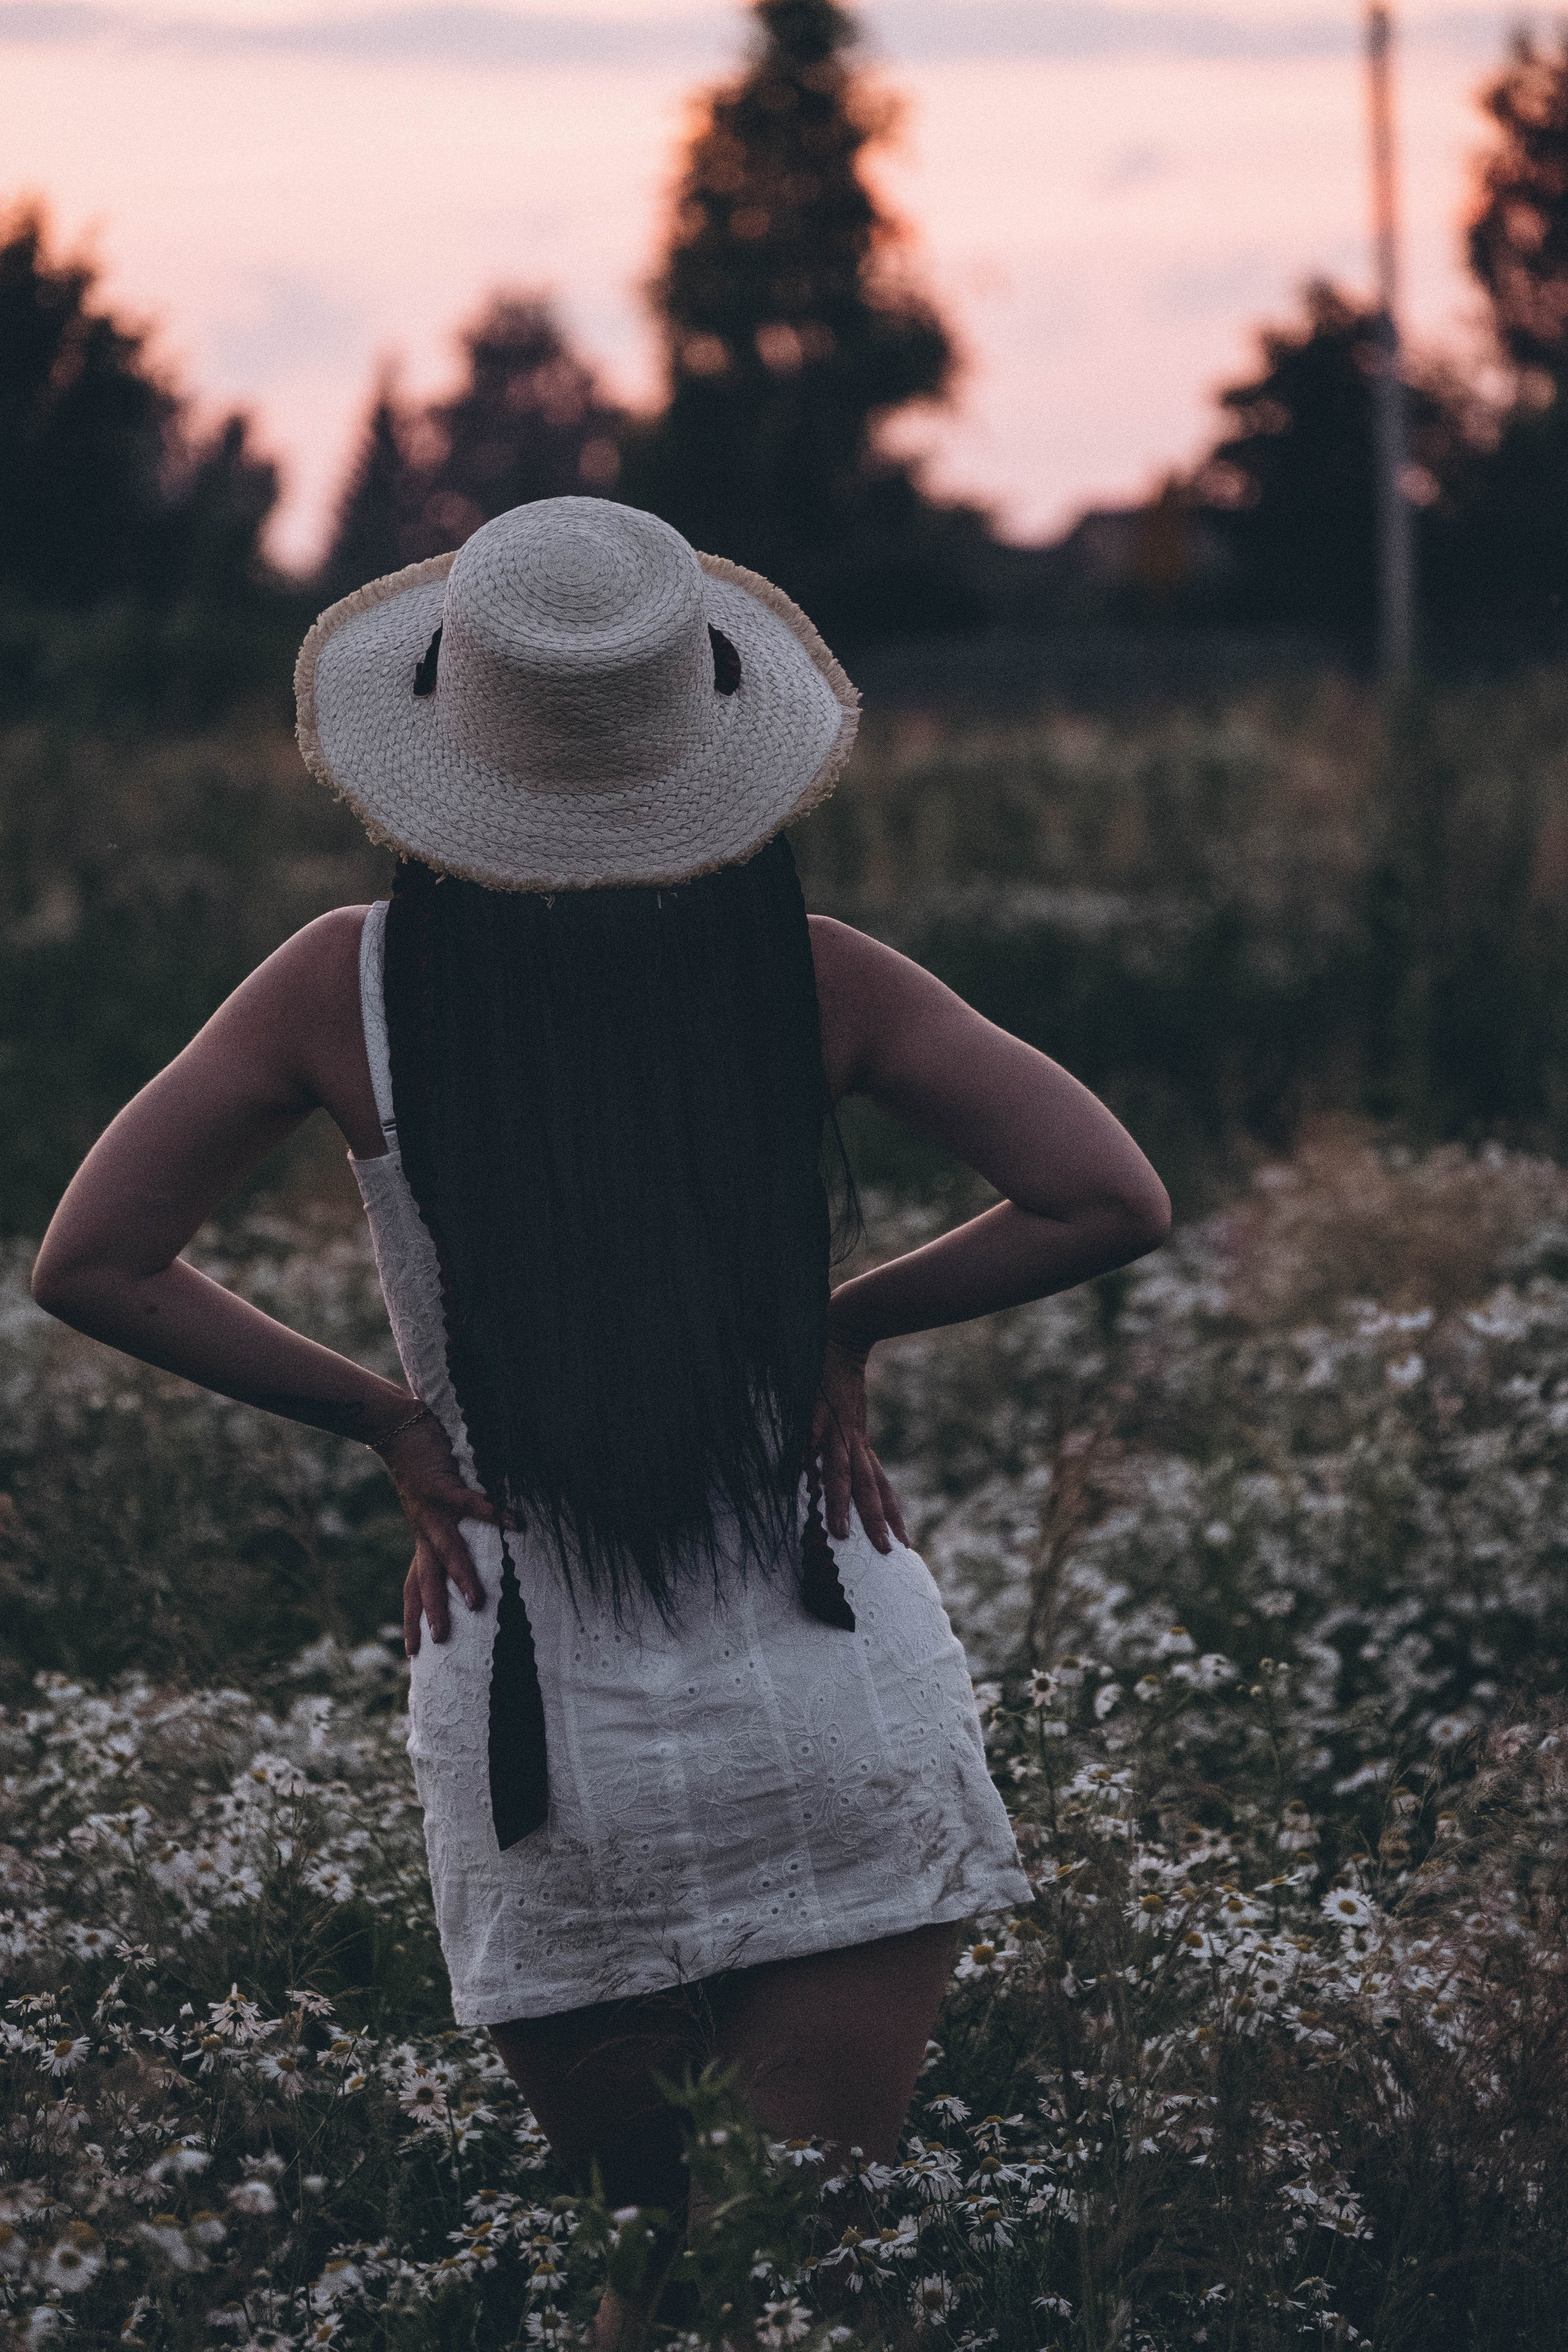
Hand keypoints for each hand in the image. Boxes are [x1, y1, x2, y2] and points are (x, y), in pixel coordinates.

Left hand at [369, 1404, 496, 1656]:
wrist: (395, 1429)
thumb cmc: (420, 1463)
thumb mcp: (432, 1502)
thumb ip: (448, 1523)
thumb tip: (473, 1541)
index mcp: (422, 1537)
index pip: (413, 1585)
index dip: (412, 1617)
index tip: (413, 1651)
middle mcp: (424, 1530)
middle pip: (424, 1579)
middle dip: (431, 1611)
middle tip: (439, 1643)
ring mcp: (432, 1510)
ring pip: (446, 1551)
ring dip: (460, 1577)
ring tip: (477, 1602)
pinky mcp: (443, 1486)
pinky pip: (471, 1504)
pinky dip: (493, 1514)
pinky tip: (515, 1523)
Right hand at [811, 1336, 908, 1555]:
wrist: (842, 1331)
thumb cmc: (840, 1375)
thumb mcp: (847, 1415)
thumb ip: (840, 1443)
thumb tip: (831, 1470)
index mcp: (859, 1441)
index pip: (879, 1484)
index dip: (891, 1513)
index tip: (904, 1543)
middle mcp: (852, 1437)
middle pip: (866, 1485)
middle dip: (874, 1519)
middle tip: (885, 1551)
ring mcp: (834, 1424)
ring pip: (839, 1469)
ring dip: (840, 1501)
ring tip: (839, 1532)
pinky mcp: (816, 1406)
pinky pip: (810, 1432)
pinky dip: (807, 1453)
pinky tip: (802, 1475)